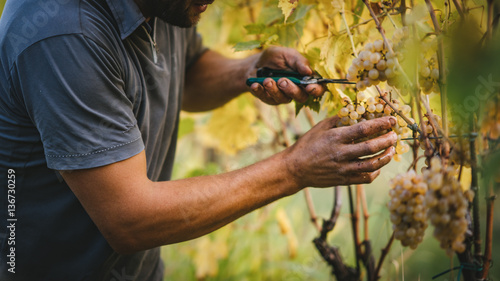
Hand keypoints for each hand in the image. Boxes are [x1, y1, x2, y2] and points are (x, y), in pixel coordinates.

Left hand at [248, 46, 325, 104]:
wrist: (256, 63)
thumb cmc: (275, 58)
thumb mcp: (287, 54)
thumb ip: (299, 61)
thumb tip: (308, 71)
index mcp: (305, 78)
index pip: (317, 88)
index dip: (316, 90)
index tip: (309, 87)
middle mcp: (296, 90)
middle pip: (301, 97)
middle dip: (292, 90)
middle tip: (282, 81)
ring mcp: (282, 96)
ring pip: (283, 99)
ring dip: (275, 90)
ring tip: (267, 80)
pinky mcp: (269, 99)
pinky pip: (266, 99)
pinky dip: (260, 92)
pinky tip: (255, 85)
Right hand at [283, 116, 397, 188]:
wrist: (296, 169)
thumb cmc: (308, 144)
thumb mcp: (320, 127)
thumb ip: (339, 119)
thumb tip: (357, 111)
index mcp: (335, 138)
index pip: (363, 129)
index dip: (381, 124)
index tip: (392, 120)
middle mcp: (340, 154)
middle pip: (371, 147)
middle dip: (387, 140)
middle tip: (394, 135)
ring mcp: (343, 169)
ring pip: (372, 165)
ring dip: (386, 157)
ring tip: (391, 150)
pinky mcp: (344, 180)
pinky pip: (366, 178)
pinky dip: (376, 171)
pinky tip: (378, 164)